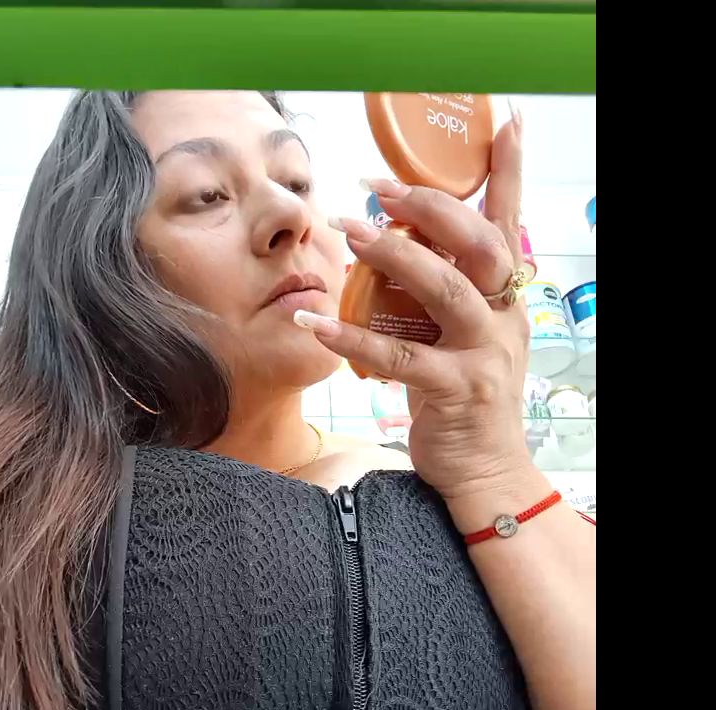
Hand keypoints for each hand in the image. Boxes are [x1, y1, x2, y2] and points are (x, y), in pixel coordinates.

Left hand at [296, 112, 536, 505]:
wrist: (486, 471)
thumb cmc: (466, 401)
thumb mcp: (467, 341)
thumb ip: (446, 299)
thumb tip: (402, 251)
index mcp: (507, 300)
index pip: (509, 225)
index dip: (507, 174)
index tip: (504, 123)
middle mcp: (505, 318)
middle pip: (478, 243)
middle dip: (429, 206)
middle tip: (376, 187)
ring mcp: (484, 355)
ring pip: (446, 288)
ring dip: (394, 254)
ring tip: (346, 231)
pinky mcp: (456, 391)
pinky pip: (399, 357)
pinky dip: (353, 337)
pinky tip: (314, 322)